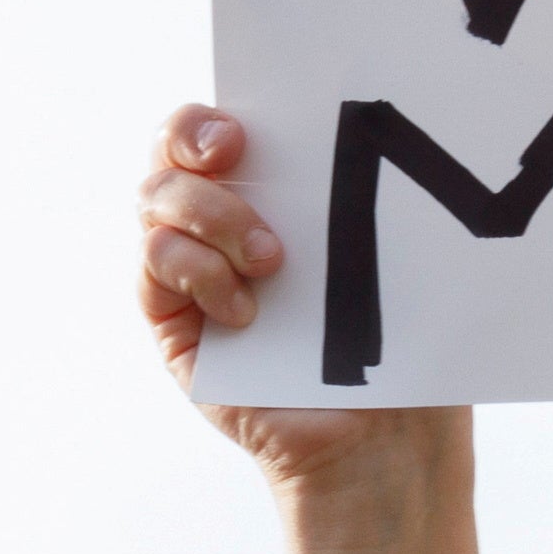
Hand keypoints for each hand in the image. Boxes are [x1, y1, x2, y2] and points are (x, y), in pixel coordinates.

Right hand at [137, 109, 462, 485]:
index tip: (243, 128)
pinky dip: (196, 272)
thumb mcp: (390, 247)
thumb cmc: (399, 342)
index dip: (210, 114)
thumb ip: (356, 186)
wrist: (383, 438)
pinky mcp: (173, 322)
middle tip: (232, 158)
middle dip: (190, 137)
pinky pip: (154, 263)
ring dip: (210, 218)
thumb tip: (356, 118)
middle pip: (168, 149)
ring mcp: (192, 271)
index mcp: (275, 193)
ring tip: (271, 263)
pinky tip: (247, 311)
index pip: (217, 127)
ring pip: (153, 200)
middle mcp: (222, 223)